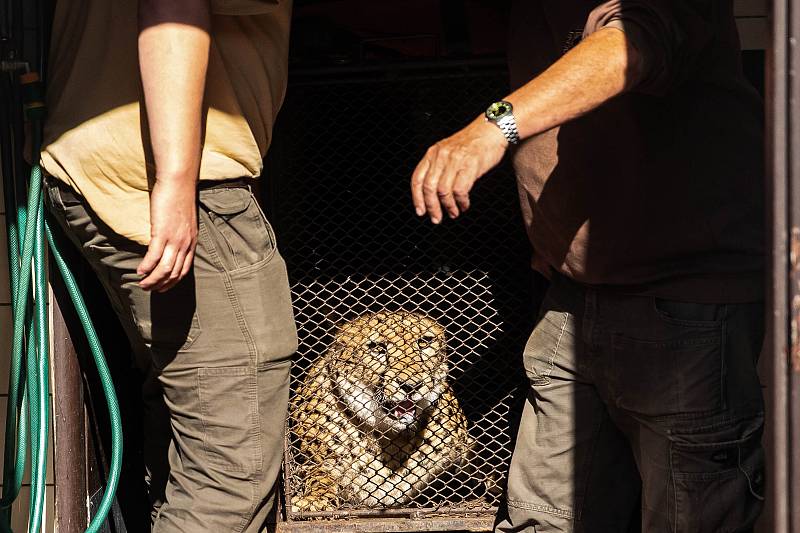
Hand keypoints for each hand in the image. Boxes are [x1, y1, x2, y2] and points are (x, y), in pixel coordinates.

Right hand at [137, 176, 197, 291]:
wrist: (178, 183)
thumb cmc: (180, 199)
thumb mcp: (185, 222)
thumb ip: (181, 235)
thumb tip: (171, 243)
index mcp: (192, 242)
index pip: (184, 269)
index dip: (173, 282)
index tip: (163, 288)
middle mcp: (185, 244)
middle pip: (174, 273)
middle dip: (161, 285)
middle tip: (150, 289)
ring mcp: (174, 239)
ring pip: (164, 268)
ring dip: (153, 280)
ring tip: (143, 284)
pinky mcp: (162, 232)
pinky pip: (154, 256)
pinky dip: (147, 266)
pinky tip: (140, 271)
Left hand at [411, 117, 507, 223]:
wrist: (492, 128)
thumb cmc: (473, 143)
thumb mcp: (449, 151)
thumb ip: (439, 167)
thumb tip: (435, 194)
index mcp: (432, 153)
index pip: (417, 179)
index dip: (417, 198)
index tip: (421, 211)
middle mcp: (440, 156)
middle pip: (429, 188)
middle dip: (432, 207)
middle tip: (437, 219)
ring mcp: (454, 160)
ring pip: (443, 191)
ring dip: (448, 207)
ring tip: (454, 213)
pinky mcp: (469, 165)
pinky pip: (460, 190)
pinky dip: (461, 202)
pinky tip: (464, 205)